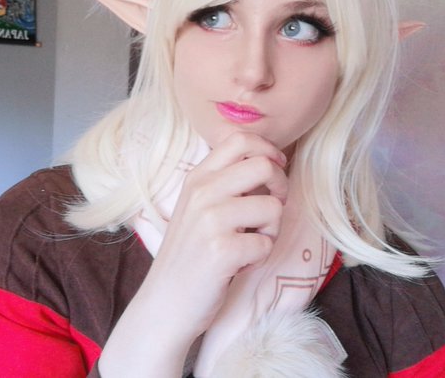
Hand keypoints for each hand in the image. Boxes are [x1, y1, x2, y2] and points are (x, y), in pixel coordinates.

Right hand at [142, 132, 287, 339]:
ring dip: (272, 229)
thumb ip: (223, 181)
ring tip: (251, 242)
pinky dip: (261, 256)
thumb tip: (268, 162)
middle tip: (271, 209)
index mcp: (197, 177)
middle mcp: (202, 192)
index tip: (275, 168)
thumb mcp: (197, 206)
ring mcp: (210, 221)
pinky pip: (267, 243)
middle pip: (264, 166)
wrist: (164, 303)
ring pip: (273, 206)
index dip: (268, 150)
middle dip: (280, 187)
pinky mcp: (221, 251)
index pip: (240, 140)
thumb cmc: (190, 254)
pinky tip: (241, 263)